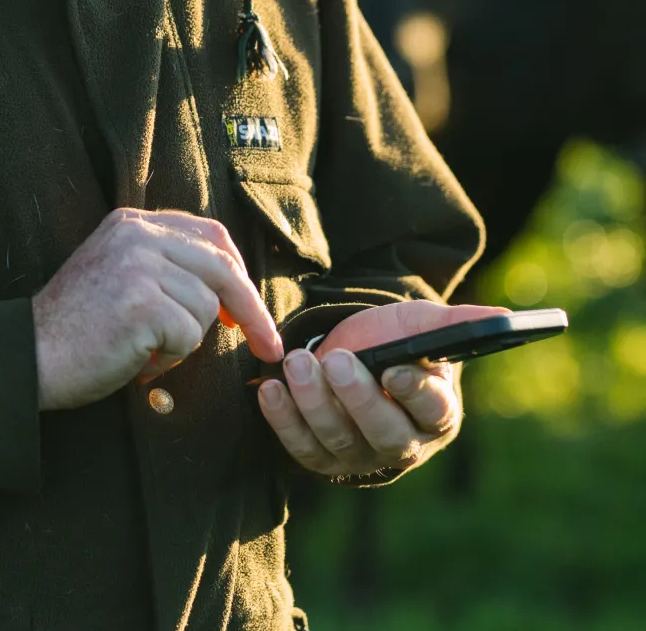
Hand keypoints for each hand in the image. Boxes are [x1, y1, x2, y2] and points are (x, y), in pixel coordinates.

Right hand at [32, 208, 283, 410]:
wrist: (29, 354)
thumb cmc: (76, 328)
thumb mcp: (119, 274)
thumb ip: (163, 266)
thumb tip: (229, 295)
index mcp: (132, 221)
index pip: (210, 234)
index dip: (238, 272)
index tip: (250, 309)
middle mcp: (136, 233)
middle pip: (222, 266)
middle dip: (251, 310)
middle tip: (267, 346)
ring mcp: (138, 264)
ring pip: (206, 307)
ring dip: (186, 340)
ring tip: (146, 350)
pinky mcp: (141, 301)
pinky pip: (189, 335)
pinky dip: (172, 357)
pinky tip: (139, 359)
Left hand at [256, 302, 506, 479]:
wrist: (354, 352)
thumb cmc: (396, 340)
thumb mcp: (425, 324)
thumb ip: (460, 322)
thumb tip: (504, 317)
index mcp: (438, 413)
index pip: (432, 411)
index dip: (414, 392)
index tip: (394, 368)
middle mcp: (403, 443)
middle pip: (384, 433)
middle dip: (357, 397)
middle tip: (335, 360)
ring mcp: (361, 454)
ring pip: (339, 440)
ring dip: (313, 401)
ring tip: (297, 362)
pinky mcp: (322, 456)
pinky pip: (302, 447)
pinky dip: (283, 420)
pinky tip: (270, 389)